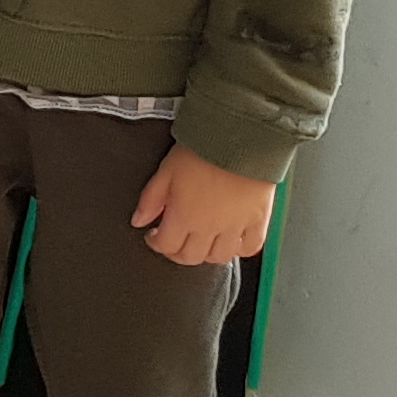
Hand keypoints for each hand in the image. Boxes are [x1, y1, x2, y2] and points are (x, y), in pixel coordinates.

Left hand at [131, 146, 275, 268]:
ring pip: (220, 257)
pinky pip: (250, 248)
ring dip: (207, 253)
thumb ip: (151, 199)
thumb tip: (138, 221)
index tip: (154, 235)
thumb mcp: (166, 171)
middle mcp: (210, 227)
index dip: (156, 243)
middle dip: (177, 252)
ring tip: (201, 240)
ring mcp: (235, 227)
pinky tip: (231, 240)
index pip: (166, 246)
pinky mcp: (258, 221)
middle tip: (175, 241)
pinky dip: (240, 249)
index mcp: (184, 216)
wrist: (239, 139)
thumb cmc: (202, 151)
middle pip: (191, 257)